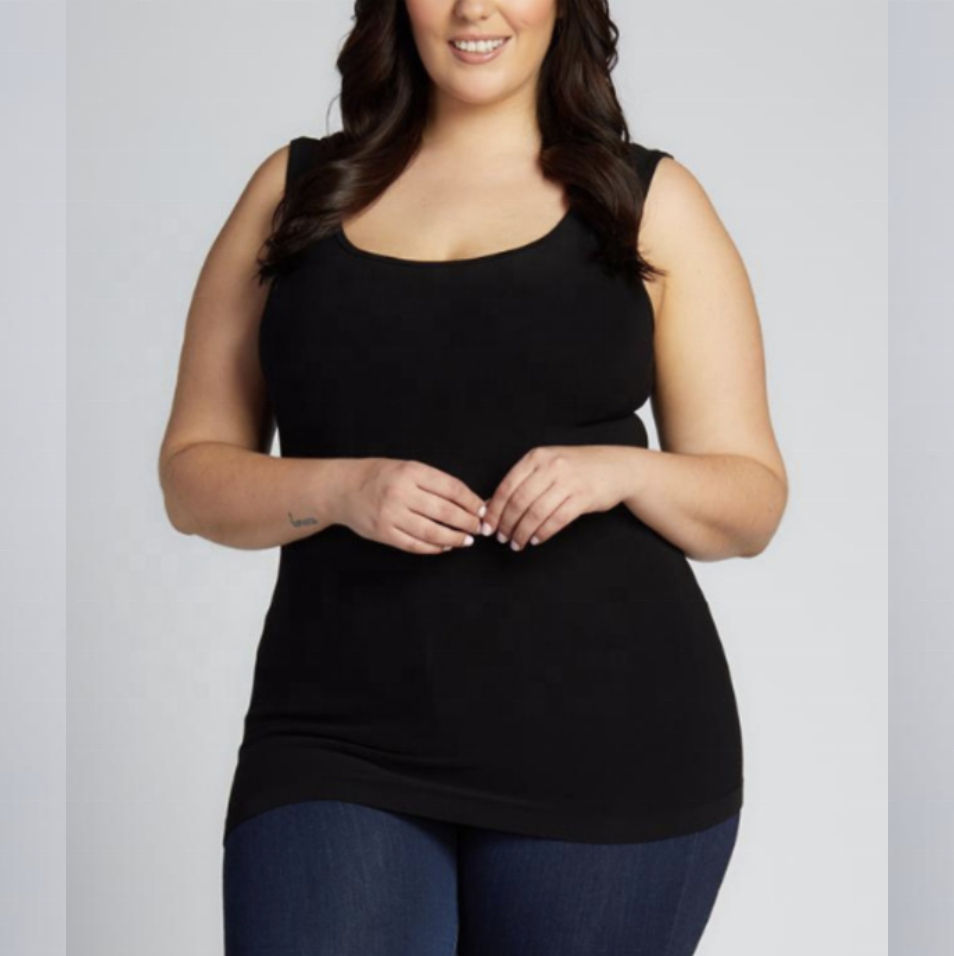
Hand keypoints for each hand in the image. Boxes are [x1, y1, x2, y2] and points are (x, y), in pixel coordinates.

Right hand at [338, 458, 485, 554]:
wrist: (342, 488)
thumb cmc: (380, 476)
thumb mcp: (407, 468)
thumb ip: (435, 483)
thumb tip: (470, 500)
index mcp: (411, 472)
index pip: (451, 488)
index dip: (471, 501)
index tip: (483, 509)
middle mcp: (401, 492)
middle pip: (445, 511)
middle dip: (468, 522)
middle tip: (479, 528)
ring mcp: (391, 514)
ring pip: (432, 531)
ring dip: (454, 538)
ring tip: (467, 540)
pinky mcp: (383, 533)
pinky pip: (414, 544)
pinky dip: (433, 547)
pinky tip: (444, 546)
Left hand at [481, 445, 627, 549]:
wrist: (617, 467)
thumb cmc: (577, 468)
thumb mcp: (547, 465)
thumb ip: (522, 481)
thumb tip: (490, 505)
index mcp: (536, 457)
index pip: (507, 486)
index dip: (494, 510)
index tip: (487, 527)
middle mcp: (551, 466)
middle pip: (519, 501)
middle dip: (506, 524)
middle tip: (501, 539)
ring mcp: (568, 481)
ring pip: (536, 513)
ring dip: (522, 532)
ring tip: (516, 543)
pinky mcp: (583, 497)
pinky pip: (556, 520)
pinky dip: (542, 533)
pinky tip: (535, 540)